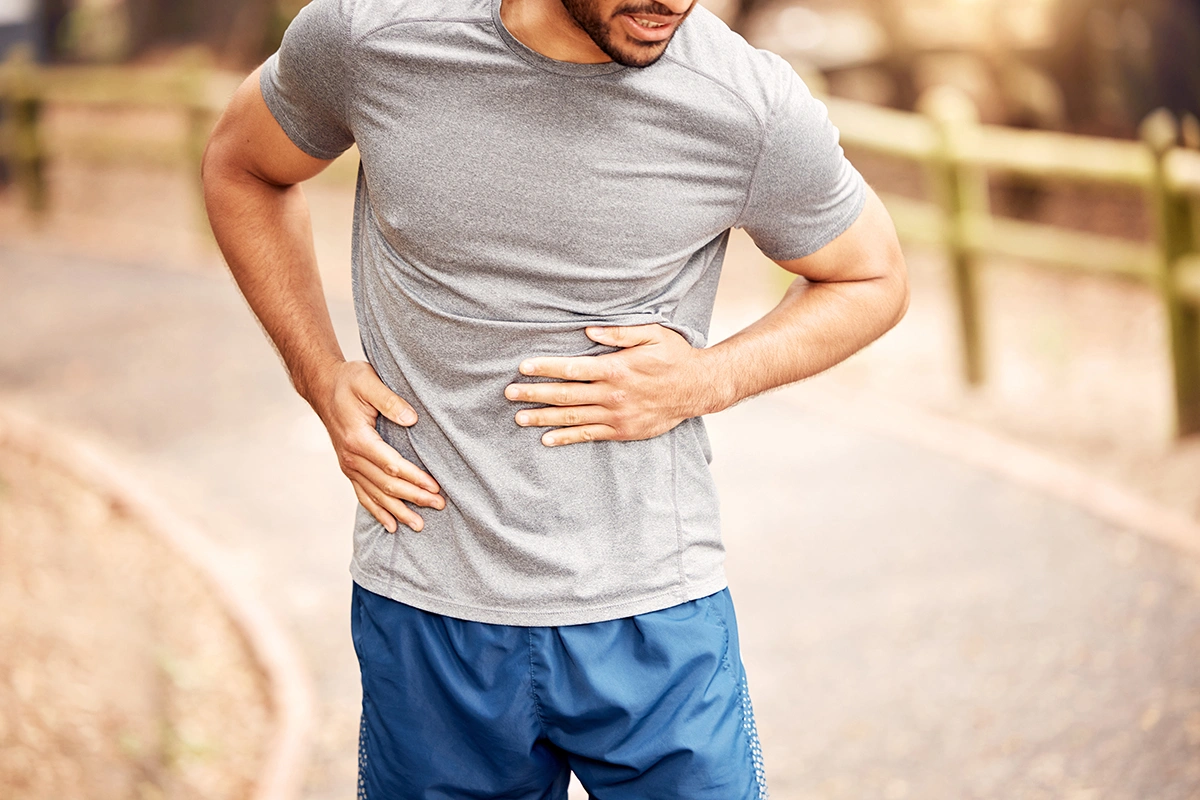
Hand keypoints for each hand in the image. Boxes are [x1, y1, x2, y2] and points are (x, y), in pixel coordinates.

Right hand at [310, 361, 443, 531]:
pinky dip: (378, 511)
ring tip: (419, 525)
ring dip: (399, 511)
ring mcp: (348, 466)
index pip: (392, 466)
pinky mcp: (349, 468)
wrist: (322, 387)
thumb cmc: (348, 381)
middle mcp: (351, 458)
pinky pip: (363, 495)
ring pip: (376, 496)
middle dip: (414, 498)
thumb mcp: (368, 380)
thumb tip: (412, 419)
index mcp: (358, 439)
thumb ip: (390, 400)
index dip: (415, 478)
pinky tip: (391, 526)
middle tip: (439, 505)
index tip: (435, 487)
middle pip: (387, 486)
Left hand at [504, 324, 715, 446]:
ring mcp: (617, 416)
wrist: (698, 388)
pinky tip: (547, 439)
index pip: (572, 368)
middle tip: (508, 393)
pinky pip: (588, 436)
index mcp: (616, 368)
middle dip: (534, 393)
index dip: (545, 367)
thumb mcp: (653, 333)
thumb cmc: (674, 356)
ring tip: (519, 417)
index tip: (523, 367)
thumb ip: (620, 332)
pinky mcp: (622, 431)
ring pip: (572, 418)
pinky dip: (566, 438)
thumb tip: (589, 330)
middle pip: (565, 395)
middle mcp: (613, 395)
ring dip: (543, 418)